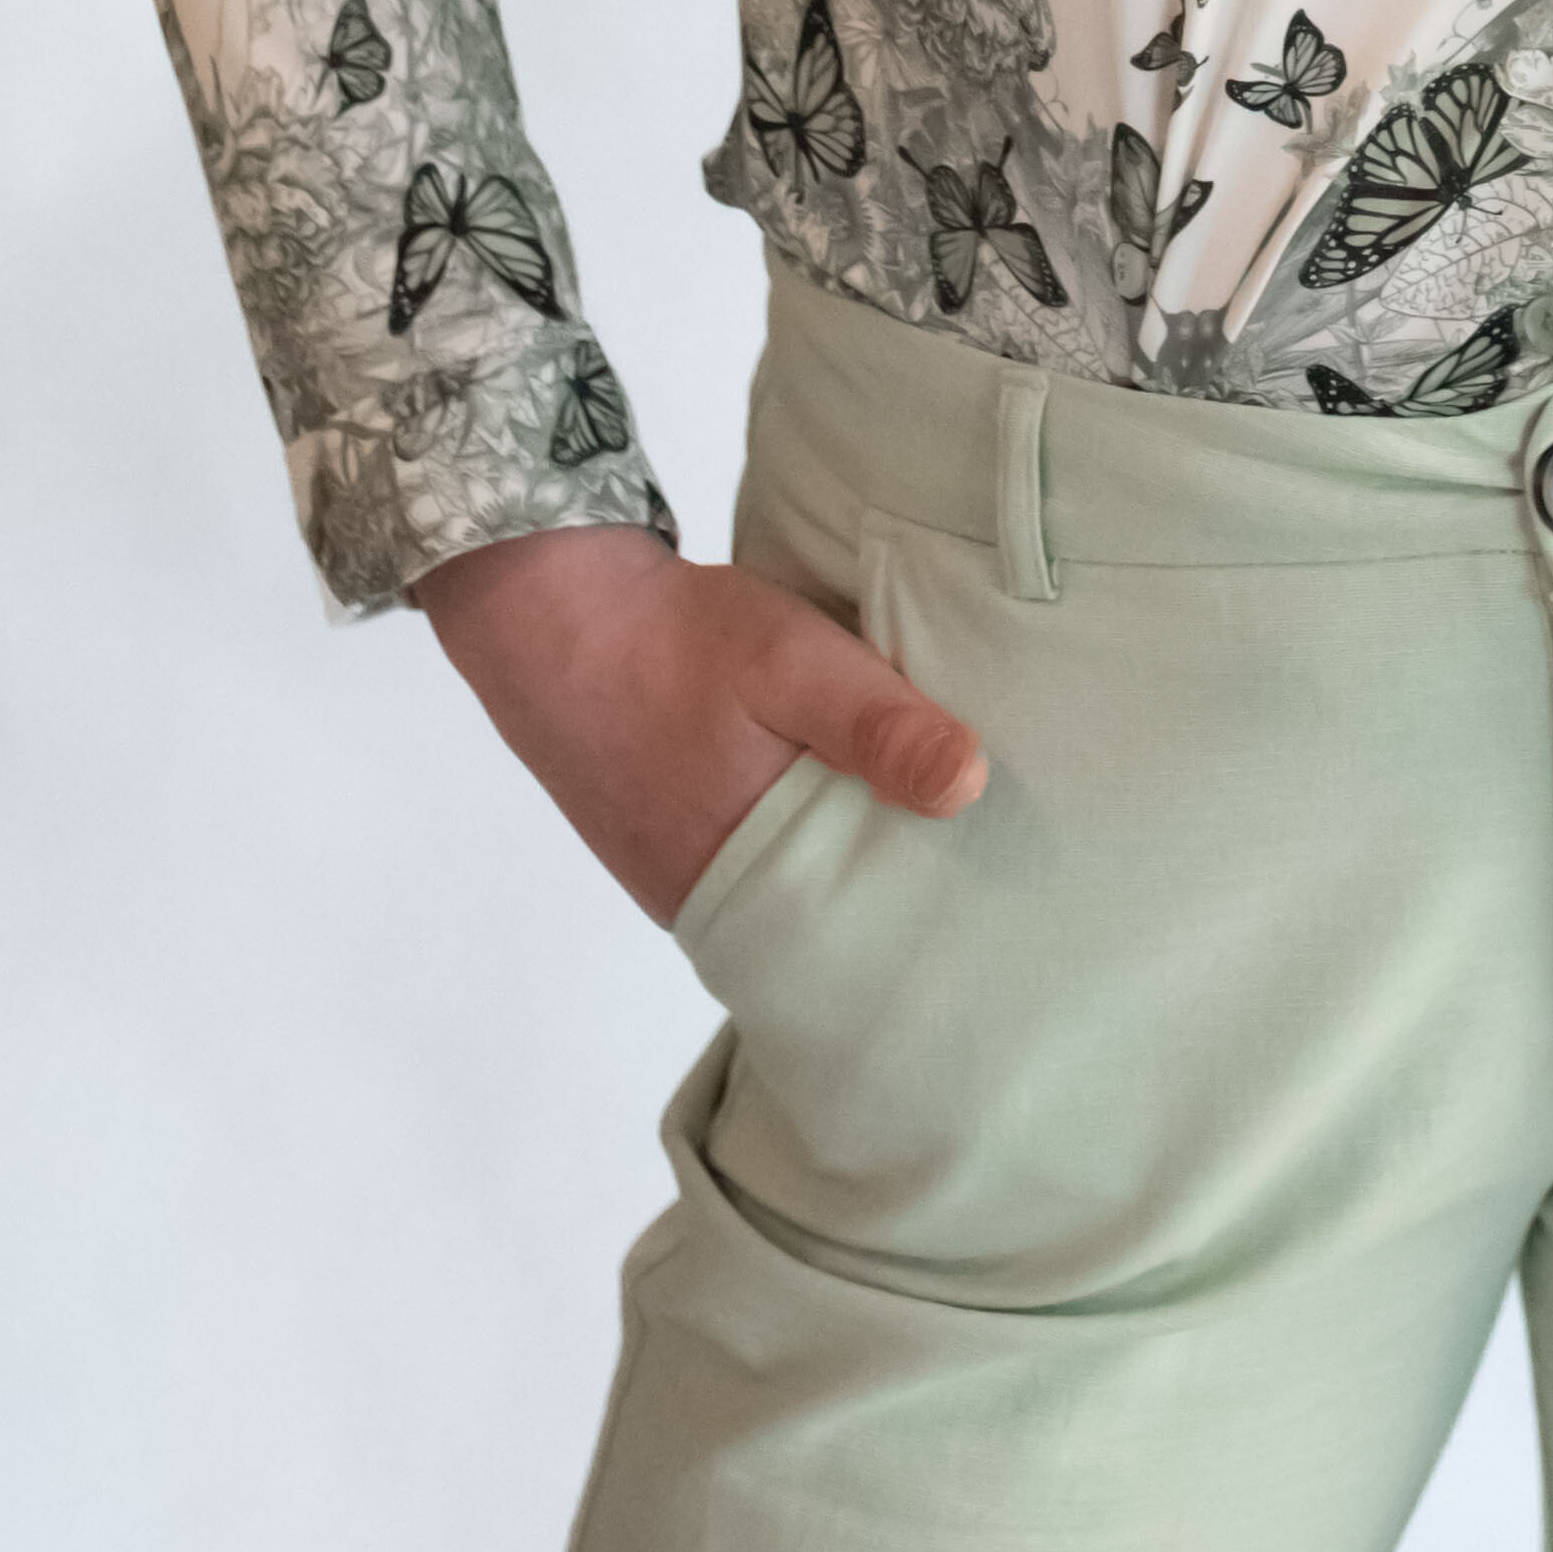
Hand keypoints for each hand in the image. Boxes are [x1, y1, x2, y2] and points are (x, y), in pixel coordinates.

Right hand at [415, 521, 986, 924]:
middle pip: (828, 921)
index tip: (1001, 892)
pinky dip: (792, 843)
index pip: (864, 938)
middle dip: (895, 896)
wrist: (551, 613)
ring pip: (788, 892)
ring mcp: (679, 879)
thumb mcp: (793, 663)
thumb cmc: (677, 641)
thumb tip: (969, 788)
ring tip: (924, 831)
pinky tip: (834, 803)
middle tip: (981, 862)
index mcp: (751, 884)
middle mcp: (710, 904)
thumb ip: (877, 726)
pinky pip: (748, 866)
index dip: (932, 917)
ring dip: (842, 864)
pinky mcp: (661, 846)